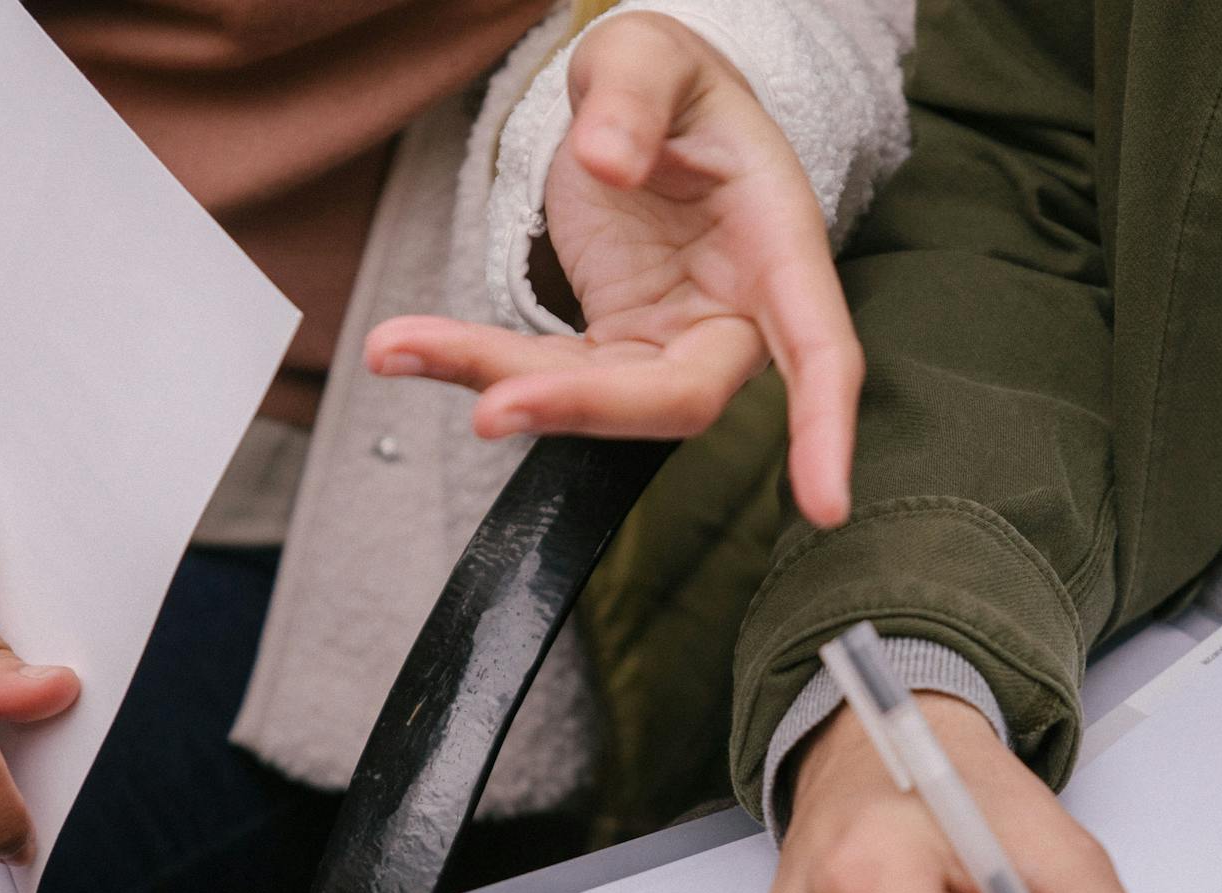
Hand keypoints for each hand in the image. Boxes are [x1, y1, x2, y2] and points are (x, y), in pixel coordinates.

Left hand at [366, 10, 859, 525]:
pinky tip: (402, 344)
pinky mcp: (608, 351)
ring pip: (593, 398)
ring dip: (497, 382)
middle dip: (585, 408)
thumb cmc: (674, 87)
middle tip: (492, 408)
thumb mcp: (653, 55)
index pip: (820, 350)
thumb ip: (632, 94)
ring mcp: (666, 341)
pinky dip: (470, 362)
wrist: (642, 112)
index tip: (825, 507)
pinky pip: (542, 374)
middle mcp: (732, 312)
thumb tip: (607, 159)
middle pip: (677, 398)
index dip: (824, 429)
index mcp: (779, 243)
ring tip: (396, 347)